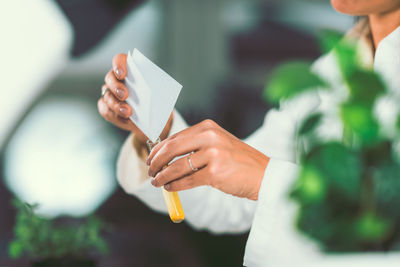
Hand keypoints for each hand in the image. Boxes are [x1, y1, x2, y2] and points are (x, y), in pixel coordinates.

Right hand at [97, 54, 172, 143]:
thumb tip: (152, 92)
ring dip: (117, 105)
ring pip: (107, 96)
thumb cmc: (155, 100)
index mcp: (129, 69)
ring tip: (128, 112)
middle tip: (125, 95)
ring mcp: (109, 93)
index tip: (122, 74)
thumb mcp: (159, 92)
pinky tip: (126, 120)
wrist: (153, 117)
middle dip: (117, 87)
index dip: (119, 65)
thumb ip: (153, 88)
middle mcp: (115, 79)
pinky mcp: (107, 107)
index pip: (119, 60)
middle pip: (110, 78)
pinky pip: (106, 111)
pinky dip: (116, 116)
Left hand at [146, 120, 269, 199]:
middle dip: (157, 162)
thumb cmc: (238, 161)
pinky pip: (188, 180)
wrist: (264, 174)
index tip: (151, 158)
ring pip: (178, 166)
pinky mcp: (216, 172)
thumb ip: (194, 146)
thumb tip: (165, 156)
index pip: (175, 137)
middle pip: (172, 149)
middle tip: (150, 171)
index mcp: (208, 127)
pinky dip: (175, 185)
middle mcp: (210, 137)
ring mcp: (214, 154)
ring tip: (157, 182)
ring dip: (163, 176)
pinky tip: (169, 187)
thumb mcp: (218, 144)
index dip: (159, 149)